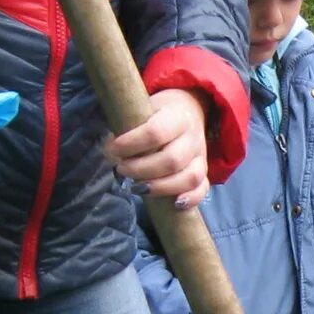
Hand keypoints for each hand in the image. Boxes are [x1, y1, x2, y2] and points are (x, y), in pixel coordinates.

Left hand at [107, 87, 211, 206]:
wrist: (188, 110)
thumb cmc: (157, 114)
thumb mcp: (143, 110)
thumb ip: (127, 127)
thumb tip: (109, 150)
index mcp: (177, 116)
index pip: (155, 132)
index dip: (131, 144)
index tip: (113, 149)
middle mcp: (192, 137)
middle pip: (172, 160)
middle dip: (141, 170)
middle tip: (122, 169)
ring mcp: (200, 156)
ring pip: (189, 178)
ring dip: (161, 187)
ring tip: (138, 187)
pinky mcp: (204, 172)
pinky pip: (202, 189)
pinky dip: (191, 199)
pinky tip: (173, 203)